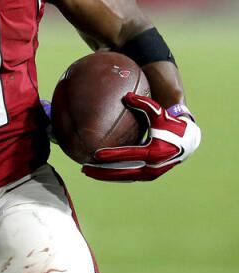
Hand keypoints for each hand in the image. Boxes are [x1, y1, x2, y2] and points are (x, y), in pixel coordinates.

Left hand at [82, 94, 200, 180]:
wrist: (187, 141)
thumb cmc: (170, 124)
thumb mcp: (159, 112)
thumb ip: (144, 103)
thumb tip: (126, 96)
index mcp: (155, 151)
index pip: (130, 154)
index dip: (112, 155)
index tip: (96, 154)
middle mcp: (154, 166)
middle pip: (124, 172)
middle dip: (103, 171)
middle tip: (84, 167)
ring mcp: (152, 173)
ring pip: (125, 177)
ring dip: (106, 176)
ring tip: (87, 171)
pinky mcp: (150, 175)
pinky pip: (129, 176)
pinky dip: (114, 176)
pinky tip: (100, 172)